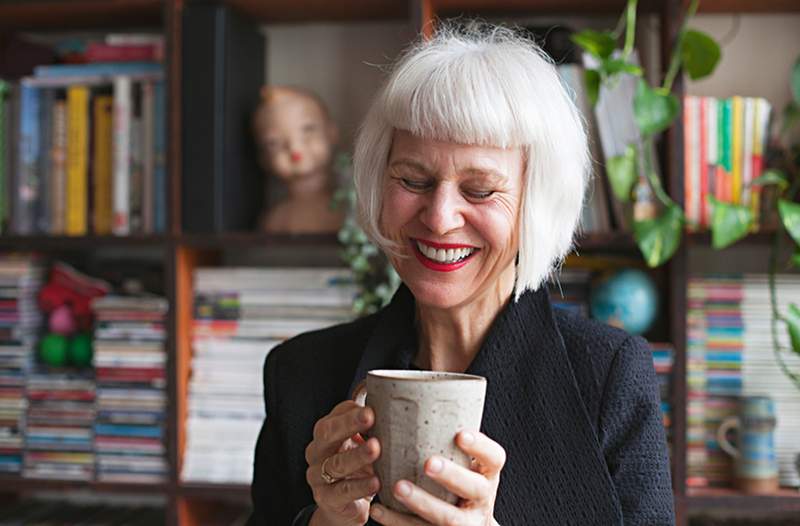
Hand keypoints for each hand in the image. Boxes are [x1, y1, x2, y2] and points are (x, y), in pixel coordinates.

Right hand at [306, 400, 381, 525]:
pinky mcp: (327, 499)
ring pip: (336, 463)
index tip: (371, 407)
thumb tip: (396, 405)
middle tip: (370, 417)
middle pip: (328, 433)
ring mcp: (318, 476)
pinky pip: (343, 491)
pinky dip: (360, 486)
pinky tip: (377, 482)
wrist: (344, 507)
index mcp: (326, 434)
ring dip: (357, 455)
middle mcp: (317, 452)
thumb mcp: (362, 445)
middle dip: (349, 424)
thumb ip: (372, 428)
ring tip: (376, 449)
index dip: (351, 410)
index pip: (335, 415)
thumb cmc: (357, 469)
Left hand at [368, 430, 504, 525]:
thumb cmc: (456, 478)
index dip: (480, 446)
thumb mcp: (462, 461)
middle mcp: (481, 498)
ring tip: (397, 487)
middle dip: (451, 475)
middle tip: (428, 463)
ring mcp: (466, 522)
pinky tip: (378, 509)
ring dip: (421, 502)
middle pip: (473, 488)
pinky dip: (397, 521)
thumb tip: (398, 402)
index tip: (460, 434)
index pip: (494, 457)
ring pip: (448, 518)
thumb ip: (443, 439)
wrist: (466, 523)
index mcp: (487, 473)